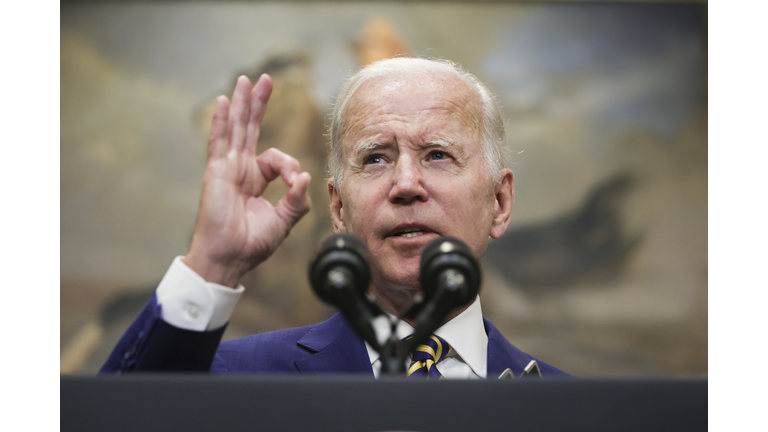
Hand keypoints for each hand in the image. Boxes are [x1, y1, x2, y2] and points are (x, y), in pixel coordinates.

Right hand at [183, 74, 311, 286]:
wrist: (228, 258)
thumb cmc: (251, 244)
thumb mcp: (283, 221)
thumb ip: (296, 201)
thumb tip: (306, 177)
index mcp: (255, 181)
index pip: (275, 159)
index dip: (290, 167)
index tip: (295, 184)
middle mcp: (240, 171)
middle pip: (250, 129)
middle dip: (258, 104)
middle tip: (265, 80)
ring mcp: (227, 169)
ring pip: (236, 129)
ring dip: (242, 104)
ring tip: (246, 80)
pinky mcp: (216, 173)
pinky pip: (219, 142)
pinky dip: (221, 121)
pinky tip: (224, 101)